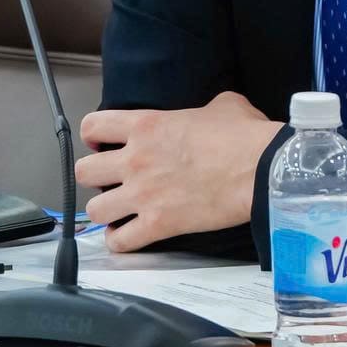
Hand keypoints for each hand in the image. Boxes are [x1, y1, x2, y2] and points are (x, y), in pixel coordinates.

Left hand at [75, 92, 282, 252]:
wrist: (262, 170)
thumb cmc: (246, 136)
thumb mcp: (224, 105)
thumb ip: (205, 109)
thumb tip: (211, 114)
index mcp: (147, 126)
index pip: (93, 126)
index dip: (94, 136)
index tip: (103, 144)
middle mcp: (136, 160)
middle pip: (84, 171)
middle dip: (95, 176)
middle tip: (114, 180)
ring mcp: (143, 194)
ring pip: (94, 209)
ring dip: (106, 211)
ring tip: (120, 211)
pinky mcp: (158, 225)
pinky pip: (119, 241)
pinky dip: (120, 241)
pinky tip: (130, 236)